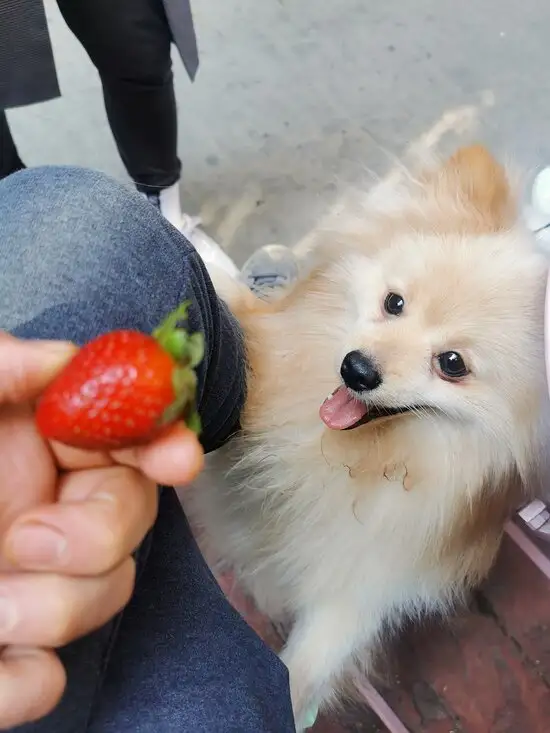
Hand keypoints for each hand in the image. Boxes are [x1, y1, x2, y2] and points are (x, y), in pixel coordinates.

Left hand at [0, 333, 203, 727]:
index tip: (174, 457)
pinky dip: (25, 683)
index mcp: (33, 448)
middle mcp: (46, 509)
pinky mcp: (2, 652)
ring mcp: (29, 584)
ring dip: (54, 606)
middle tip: (26, 538)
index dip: (162, 443)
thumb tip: (60, 358)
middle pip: (132, 520)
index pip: (126, 437)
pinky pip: (45, 678)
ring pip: (104, 595)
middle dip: (97, 535)